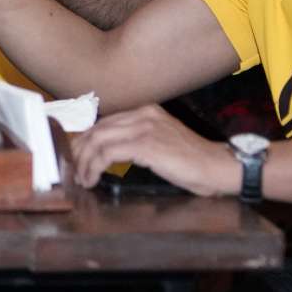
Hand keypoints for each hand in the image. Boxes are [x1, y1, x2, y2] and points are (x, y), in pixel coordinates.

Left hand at [67, 104, 239, 195]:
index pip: (105, 122)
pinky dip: (94, 167)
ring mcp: (144, 128)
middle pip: (97, 129)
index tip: (79, 157)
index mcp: (146, 111)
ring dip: (84, 162)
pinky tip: (93, 180)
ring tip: (82, 179)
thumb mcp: (161, 142)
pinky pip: (107, 154)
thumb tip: (109, 153)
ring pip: (98, 140)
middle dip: (80, 151)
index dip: (86, 140)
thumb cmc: (192, 161)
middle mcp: (142, 114)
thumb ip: (137, 140)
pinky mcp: (145, 145)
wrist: (216, 166)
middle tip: (75, 171)